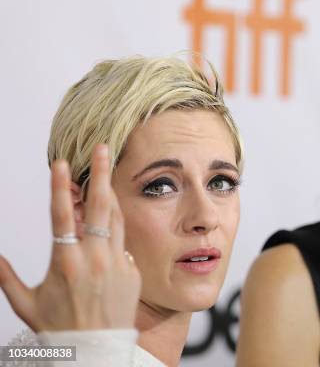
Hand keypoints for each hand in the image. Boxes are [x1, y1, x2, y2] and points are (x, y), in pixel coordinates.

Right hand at [0, 144, 140, 330]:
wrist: (97, 351)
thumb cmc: (61, 328)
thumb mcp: (27, 304)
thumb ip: (7, 278)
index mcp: (65, 263)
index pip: (61, 216)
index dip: (61, 187)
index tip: (61, 164)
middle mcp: (94, 259)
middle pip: (98, 207)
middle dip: (100, 174)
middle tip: (103, 148)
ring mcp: (117, 263)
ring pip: (115, 219)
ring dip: (111, 194)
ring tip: (108, 173)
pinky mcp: (132, 271)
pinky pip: (124, 243)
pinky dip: (115, 230)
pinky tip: (110, 221)